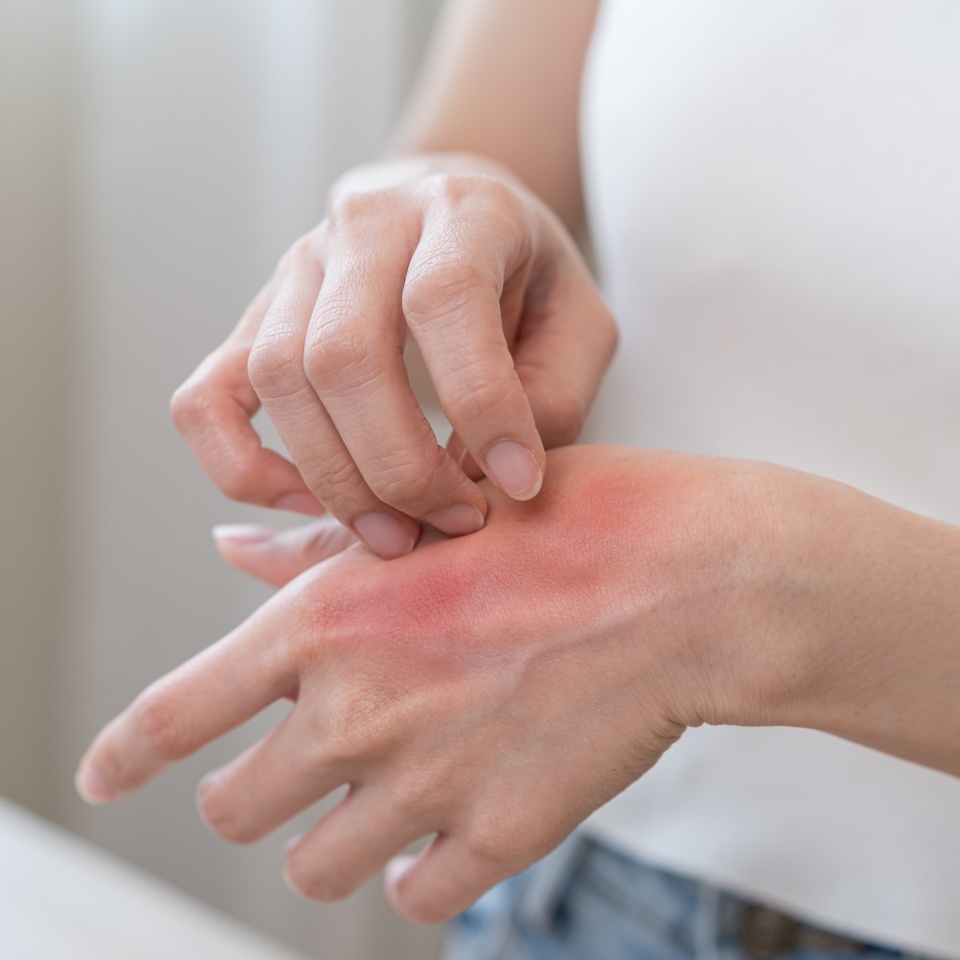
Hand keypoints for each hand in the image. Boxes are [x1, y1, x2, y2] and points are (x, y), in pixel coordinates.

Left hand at [78, 446, 958, 919]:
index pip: (178, 712)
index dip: (125, 753)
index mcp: (330, 618)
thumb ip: (318, 550)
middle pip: (235, 807)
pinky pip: (413, 896)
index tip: (102, 779)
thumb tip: (233, 548)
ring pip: (313, 867)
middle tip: (296, 768)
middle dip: (252, 792)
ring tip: (379, 796)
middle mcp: (357, 708)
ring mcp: (425, 783)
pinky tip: (445, 825)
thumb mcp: (436, 510)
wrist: (690, 581)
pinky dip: (416, 870)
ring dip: (330, 839)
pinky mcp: (499, 836)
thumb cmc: (571, 523)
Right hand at [170, 154, 616, 557]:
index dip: (481, 404)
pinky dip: (242, 467)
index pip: (445, 297)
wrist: (455, 221)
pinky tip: (306, 502)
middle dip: (400, 466)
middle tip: (453, 522)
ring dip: (337, 481)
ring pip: (279, 380)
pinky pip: (205, 400)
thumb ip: (553, 397)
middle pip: (344, 353)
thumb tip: (484, 477)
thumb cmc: (528, 283)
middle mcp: (365, 224)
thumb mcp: (580, 326)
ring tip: (399, 533)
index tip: (518, 484)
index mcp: (461, 208)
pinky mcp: (254, 321)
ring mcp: (296, 269)